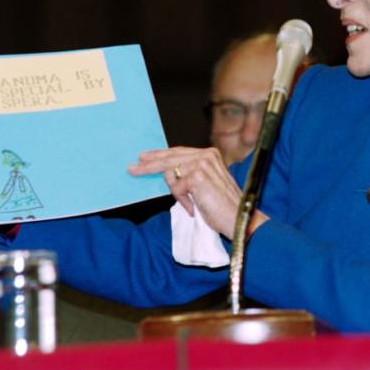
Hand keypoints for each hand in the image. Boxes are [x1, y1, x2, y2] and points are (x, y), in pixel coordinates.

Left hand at [129, 146, 267, 237]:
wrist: (237, 218)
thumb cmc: (222, 206)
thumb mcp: (203, 185)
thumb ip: (188, 175)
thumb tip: (166, 173)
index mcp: (210, 154)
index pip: (178, 151)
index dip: (160, 154)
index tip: (145, 156)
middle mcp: (206, 155)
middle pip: (169, 158)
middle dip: (149, 165)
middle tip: (132, 169)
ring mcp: (202, 164)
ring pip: (171, 174)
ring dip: (178, 193)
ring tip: (192, 204)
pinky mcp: (197, 176)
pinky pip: (176, 188)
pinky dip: (182, 200)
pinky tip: (194, 207)